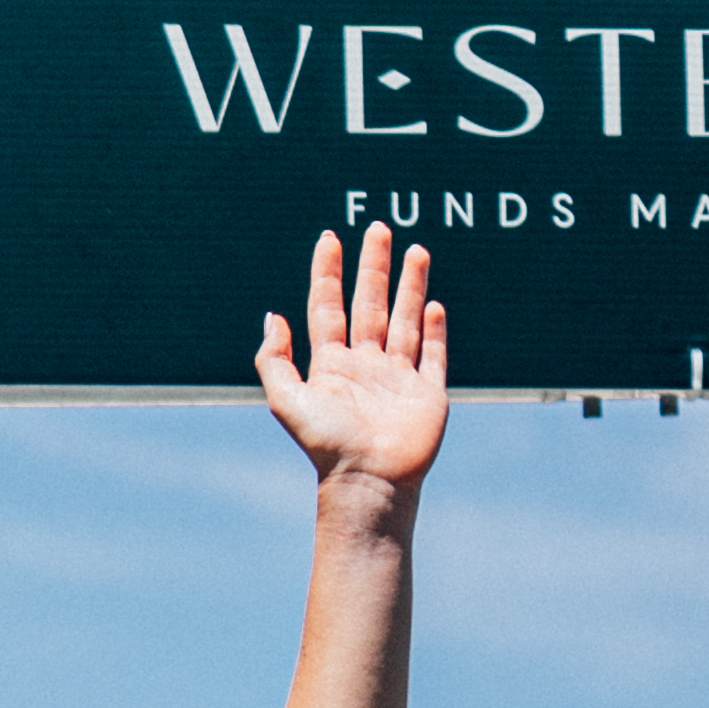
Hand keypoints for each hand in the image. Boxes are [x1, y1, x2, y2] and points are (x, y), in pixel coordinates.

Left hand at [257, 223, 448, 495]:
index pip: (329, 306)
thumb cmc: (324, 443)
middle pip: (370, 303)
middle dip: (374, 266)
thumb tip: (273, 316)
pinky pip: (433, 354)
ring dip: (410, 285)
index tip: (330, 238)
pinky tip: (433, 304)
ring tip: (415, 250)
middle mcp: (365, 364)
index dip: (328, 273)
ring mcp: (398, 376)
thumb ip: (275, 359)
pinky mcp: (428, 392)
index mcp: (330, 364)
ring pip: (404, 319)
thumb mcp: (285, 400)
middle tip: (378, 229)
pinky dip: (435, 329)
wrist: (367, 478)